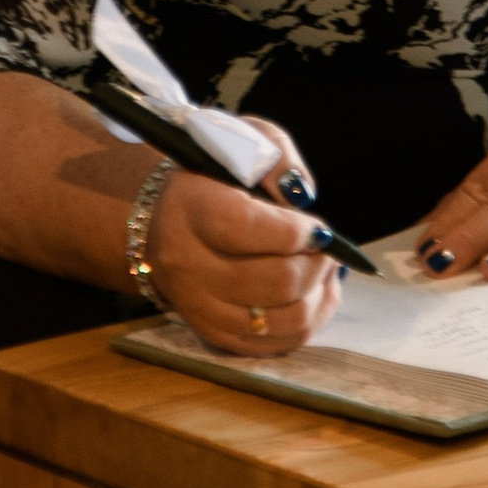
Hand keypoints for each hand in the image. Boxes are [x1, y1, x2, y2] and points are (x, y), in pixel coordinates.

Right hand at [144, 134, 344, 356]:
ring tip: (324, 274)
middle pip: (273, 283)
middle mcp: (189, 263)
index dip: (296, 233)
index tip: (319, 228)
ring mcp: (198, 304)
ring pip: (280, 321)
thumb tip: (303, 198)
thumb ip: (276, 159)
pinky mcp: (211, 332)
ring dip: (318, 298)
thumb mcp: (240, 141)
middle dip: (317, 266)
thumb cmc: (211, 177)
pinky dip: (305, 325)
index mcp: (193, 209)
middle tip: (328, 251)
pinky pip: (272, 346)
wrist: (159, 219)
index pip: (246, 229)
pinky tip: (312, 297)